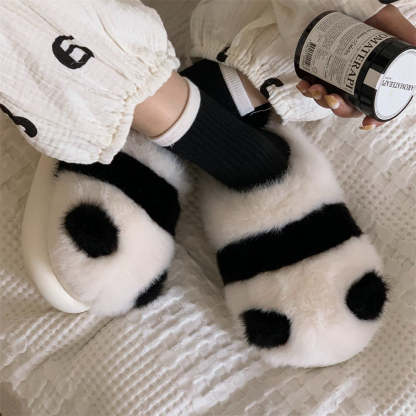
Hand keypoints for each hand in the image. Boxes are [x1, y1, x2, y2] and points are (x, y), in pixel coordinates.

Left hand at [296, 5, 415, 129]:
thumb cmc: (366, 10)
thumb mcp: (392, 23)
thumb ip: (408, 39)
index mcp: (375, 74)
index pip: (378, 102)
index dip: (375, 117)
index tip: (366, 122)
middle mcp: (356, 78)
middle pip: (351, 106)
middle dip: (340, 108)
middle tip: (332, 99)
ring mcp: (337, 76)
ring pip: (329, 99)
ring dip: (320, 100)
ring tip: (315, 89)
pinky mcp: (319, 72)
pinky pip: (312, 88)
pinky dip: (307, 89)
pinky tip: (304, 85)